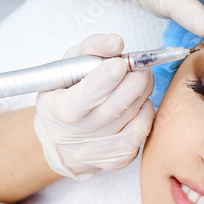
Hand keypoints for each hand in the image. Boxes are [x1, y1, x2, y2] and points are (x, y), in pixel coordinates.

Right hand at [34, 34, 154, 179]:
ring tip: (141, 80)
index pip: (84, 97)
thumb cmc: (66, 93)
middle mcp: (74, 135)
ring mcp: (95, 151)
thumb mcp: (69, 65)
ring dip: (143, 94)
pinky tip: (139, 104)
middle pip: (114, 108)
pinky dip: (145, 115)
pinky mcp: (114, 160)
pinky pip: (140, 135)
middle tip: (142, 67)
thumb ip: (92, 48)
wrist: (62, 135)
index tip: (120, 63)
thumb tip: (116, 43)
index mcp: (57, 110)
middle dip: (134, 81)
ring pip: (131, 119)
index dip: (104, 79)